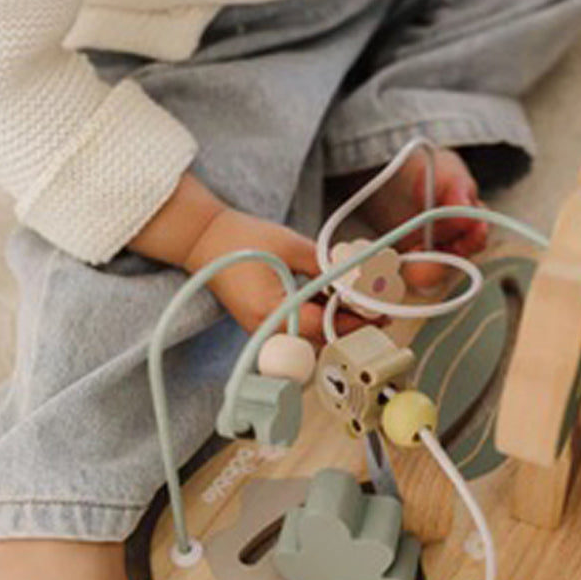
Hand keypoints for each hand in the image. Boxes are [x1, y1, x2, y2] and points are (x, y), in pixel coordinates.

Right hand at [184, 207, 363, 340]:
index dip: (353, 321)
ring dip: (333, 322)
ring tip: (357, 303)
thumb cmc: (241, 240)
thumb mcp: (291, 246)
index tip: (376, 314)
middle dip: (347, 326)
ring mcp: (263, 329)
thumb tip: (355, 278)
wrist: (204, 240)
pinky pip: (297, 328)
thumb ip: (324, 265)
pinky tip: (332, 301)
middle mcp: (266, 329)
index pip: (322, 326)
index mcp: (271, 312)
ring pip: (309, 337)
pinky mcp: (263, 322)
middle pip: (318, 339)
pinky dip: (317, 317)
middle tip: (374, 311)